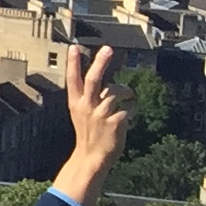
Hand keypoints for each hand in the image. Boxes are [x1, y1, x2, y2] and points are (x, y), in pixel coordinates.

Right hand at [55, 45, 126, 202]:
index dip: (73, 63)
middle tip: (107, 49)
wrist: (92, 158)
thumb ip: (93, 99)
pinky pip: (128, 108)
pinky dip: (131, 109)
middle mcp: (87, 107)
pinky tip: (129, 115)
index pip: (73, 79)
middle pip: (94, 80)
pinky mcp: (114, 123)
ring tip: (129, 95)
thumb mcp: (83, 114)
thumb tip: (111, 85)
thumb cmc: (89, 134)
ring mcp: (100, 115)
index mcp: (76, 103)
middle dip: (100, 63)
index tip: (74, 47)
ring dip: (126, 91)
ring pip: (116, 92)